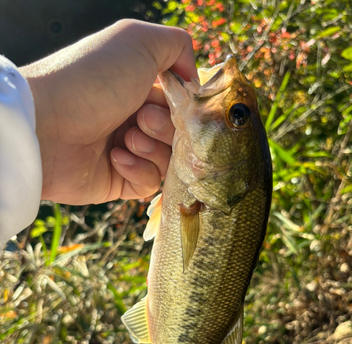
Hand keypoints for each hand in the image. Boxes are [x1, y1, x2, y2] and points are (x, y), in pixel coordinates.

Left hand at [20, 20, 196, 204]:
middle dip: (166, 127)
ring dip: (153, 149)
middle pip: (179, 135)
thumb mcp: (138, 41)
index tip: (175, 103)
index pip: (182, 105)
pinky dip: (139, 171)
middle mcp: (135, 120)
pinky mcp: (119, 181)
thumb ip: (177, 46)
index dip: (185, 107)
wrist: (47, 124)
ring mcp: (128, 152)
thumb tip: (194, 78)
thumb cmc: (92, 79)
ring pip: (169, 161)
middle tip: (141, 118)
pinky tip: (115, 157)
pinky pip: (149, 184)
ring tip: (126, 138)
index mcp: (140, 89)